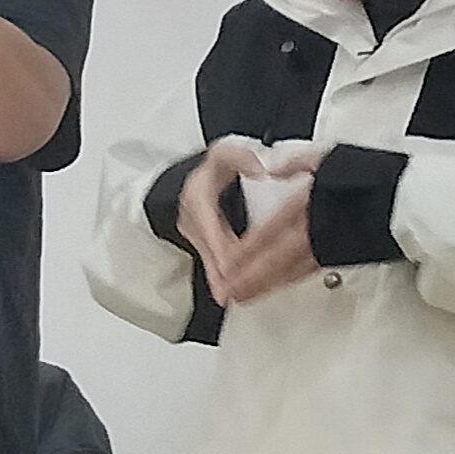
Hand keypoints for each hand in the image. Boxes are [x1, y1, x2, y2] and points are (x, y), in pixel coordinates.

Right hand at [176, 137, 328, 308]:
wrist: (198, 175)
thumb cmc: (216, 166)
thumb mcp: (227, 153)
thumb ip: (243, 158)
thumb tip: (261, 168)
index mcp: (199, 198)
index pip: (213, 229)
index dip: (224, 247)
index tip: (233, 264)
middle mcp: (194, 220)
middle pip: (211, 251)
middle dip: (225, 273)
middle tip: (236, 294)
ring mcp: (196, 234)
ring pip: (210, 262)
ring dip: (222, 281)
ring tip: (233, 300)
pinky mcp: (203, 244)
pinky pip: (213, 263)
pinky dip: (221, 279)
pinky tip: (228, 295)